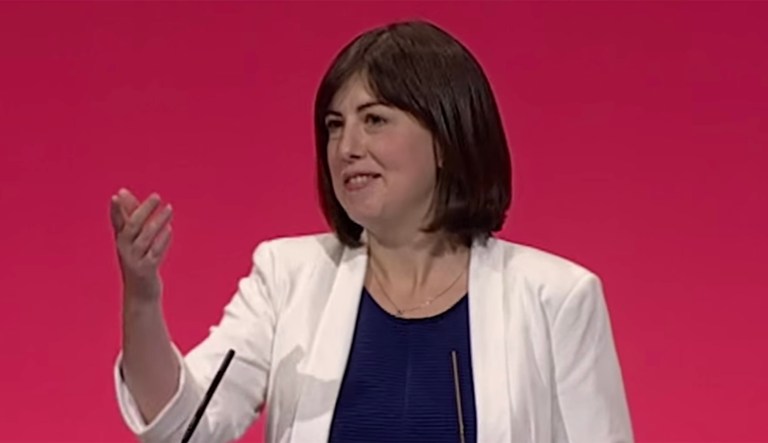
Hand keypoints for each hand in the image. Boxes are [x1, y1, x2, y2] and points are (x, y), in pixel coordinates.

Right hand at [110, 188, 172, 303]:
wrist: (139, 295)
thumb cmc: (137, 262)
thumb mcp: (131, 240)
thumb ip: (128, 216)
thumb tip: (122, 192)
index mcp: (121, 241)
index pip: (117, 223)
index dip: (116, 211)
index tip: (116, 196)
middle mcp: (125, 250)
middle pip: (132, 228)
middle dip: (143, 211)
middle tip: (157, 196)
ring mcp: (135, 261)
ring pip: (145, 238)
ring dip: (158, 222)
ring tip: (169, 208)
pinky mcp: (146, 271)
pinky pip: (154, 253)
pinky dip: (162, 240)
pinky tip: (169, 229)